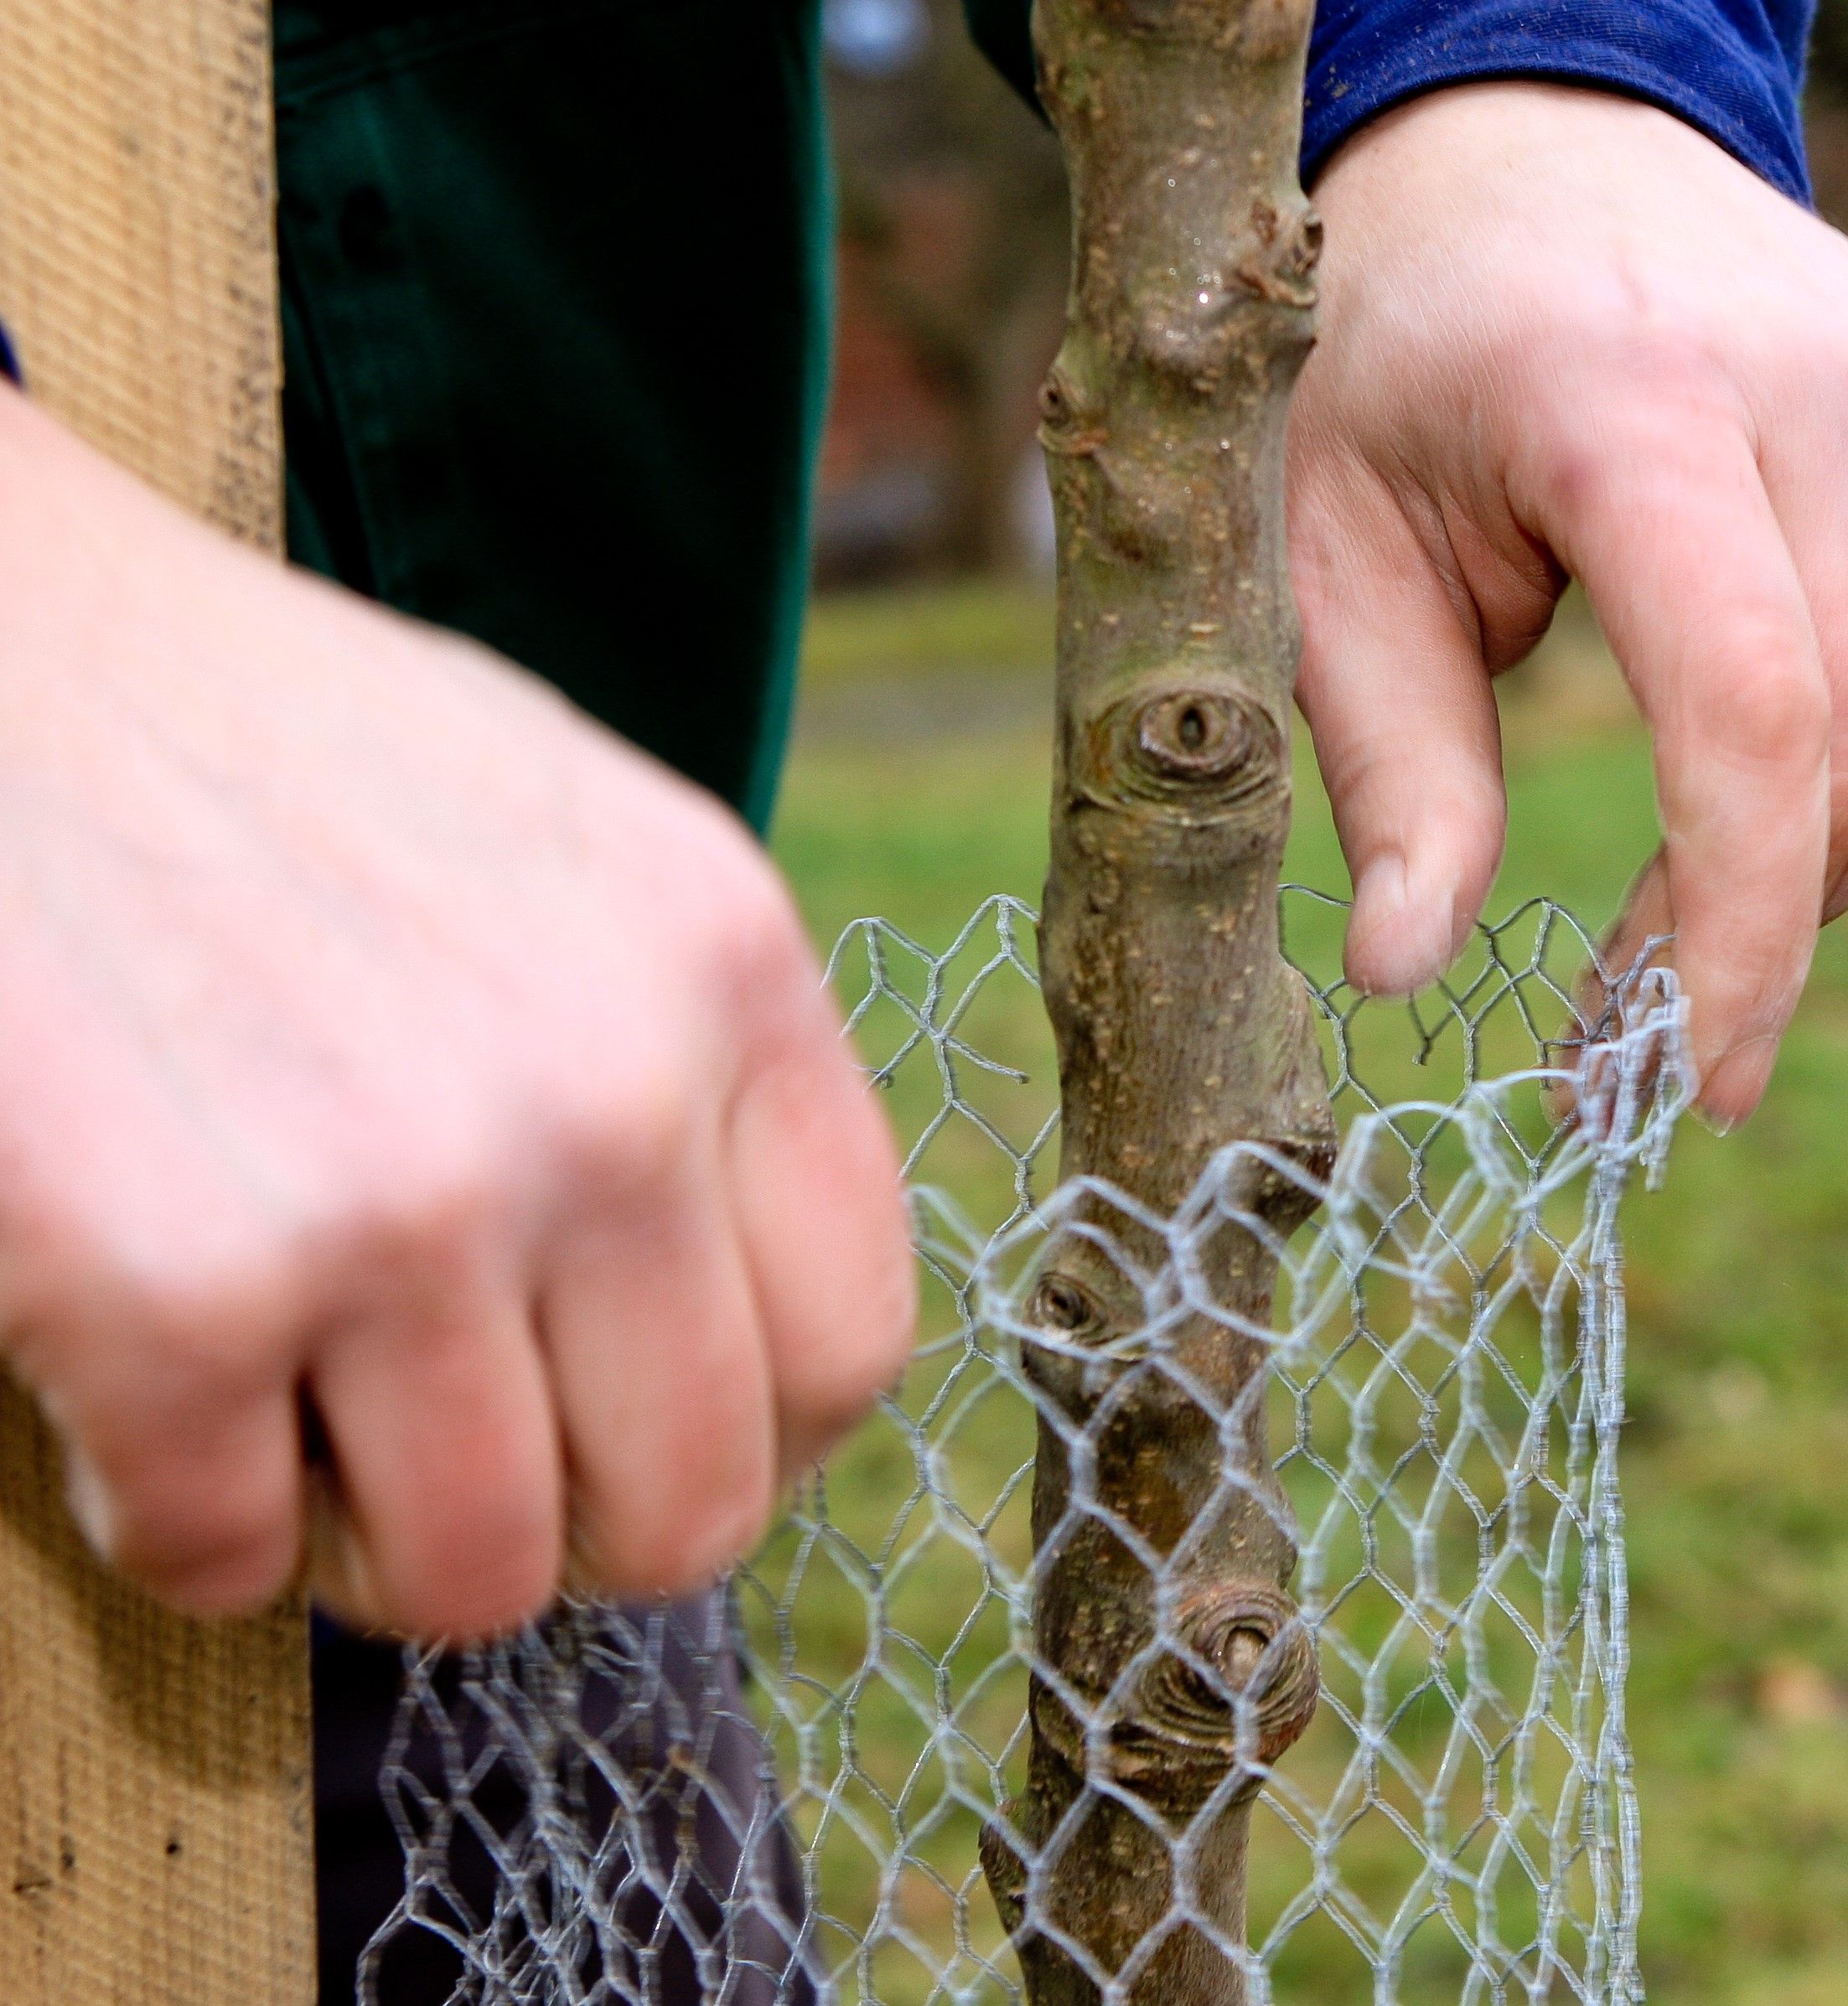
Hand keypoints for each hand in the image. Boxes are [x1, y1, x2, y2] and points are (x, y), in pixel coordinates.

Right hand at [0, 390, 912, 1641]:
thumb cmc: (270, 752)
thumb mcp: (572, 840)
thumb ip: (692, 1050)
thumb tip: (745, 1310)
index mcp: (728, 970)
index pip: (852, 1345)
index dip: (752, 1442)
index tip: (639, 1430)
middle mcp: (608, 1094)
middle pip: (691, 1506)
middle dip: (571, 1532)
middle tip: (457, 1467)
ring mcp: (404, 1199)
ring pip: (477, 1573)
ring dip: (372, 1552)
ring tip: (297, 1436)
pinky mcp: (178, 1290)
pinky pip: (226, 1558)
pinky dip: (180, 1530)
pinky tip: (144, 1403)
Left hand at [1294, 83, 1847, 1127]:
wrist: (1537, 157)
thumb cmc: (1402, 369)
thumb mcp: (1326, 554)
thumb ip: (1388, 764)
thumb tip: (1406, 974)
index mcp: (1627, 399)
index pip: (1752, 709)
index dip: (1741, 926)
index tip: (1696, 1084)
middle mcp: (1817, 376)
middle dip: (1761, 933)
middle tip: (1639, 1037)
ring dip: (1820, 864)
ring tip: (1682, 915)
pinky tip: (1760, 771)